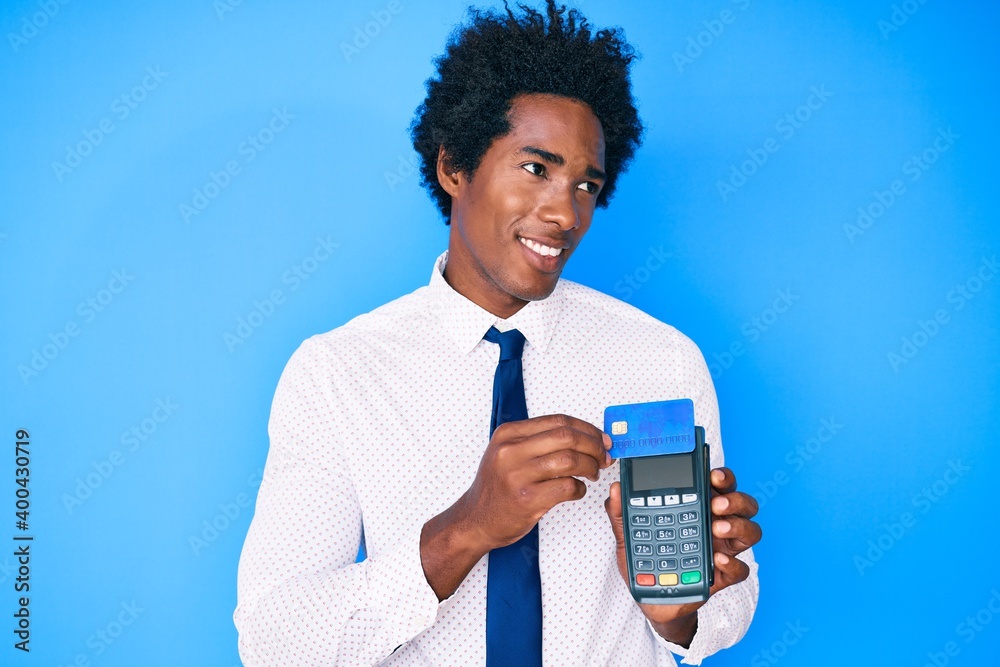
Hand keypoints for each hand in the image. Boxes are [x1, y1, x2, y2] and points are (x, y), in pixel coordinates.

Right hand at [459, 414, 613, 551]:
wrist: (475, 520)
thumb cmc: (496, 488)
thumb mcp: (507, 453)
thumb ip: (538, 441)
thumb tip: (583, 435)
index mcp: (508, 434)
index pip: (558, 421)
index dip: (587, 428)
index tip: (600, 438)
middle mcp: (510, 451)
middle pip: (567, 437)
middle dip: (593, 446)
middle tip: (603, 456)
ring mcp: (518, 476)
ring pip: (571, 460)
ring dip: (590, 467)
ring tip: (592, 473)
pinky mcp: (527, 500)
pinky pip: (568, 487)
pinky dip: (580, 489)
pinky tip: (577, 490)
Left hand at [604, 466, 760, 641]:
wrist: (651, 600)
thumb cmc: (647, 562)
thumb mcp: (629, 536)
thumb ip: (621, 513)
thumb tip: (615, 489)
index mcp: (697, 507)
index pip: (718, 485)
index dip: (722, 476)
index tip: (713, 474)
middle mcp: (716, 524)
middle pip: (743, 504)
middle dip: (735, 499)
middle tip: (716, 503)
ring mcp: (723, 549)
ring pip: (750, 532)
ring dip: (738, 526)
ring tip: (716, 528)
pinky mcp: (723, 576)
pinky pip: (741, 569)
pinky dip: (733, 563)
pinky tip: (717, 559)